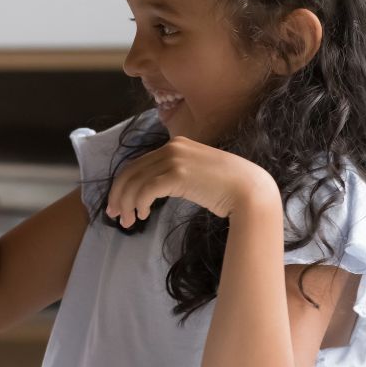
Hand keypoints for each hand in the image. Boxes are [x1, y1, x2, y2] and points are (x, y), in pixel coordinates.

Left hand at [105, 136, 279, 224]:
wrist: (250, 190)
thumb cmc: (227, 186)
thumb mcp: (196, 172)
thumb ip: (176, 173)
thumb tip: (153, 189)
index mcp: (175, 144)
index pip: (137, 164)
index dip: (122, 184)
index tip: (118, 203)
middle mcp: (172, 147)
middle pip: (131, 171)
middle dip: (118, 195)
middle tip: (114, 215)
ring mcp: (175, 159)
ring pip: (136, 182)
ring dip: (127, 204)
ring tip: (129, 221)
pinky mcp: (178, 174)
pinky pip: (146, 190)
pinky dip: (139, 203)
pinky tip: (143, 214)